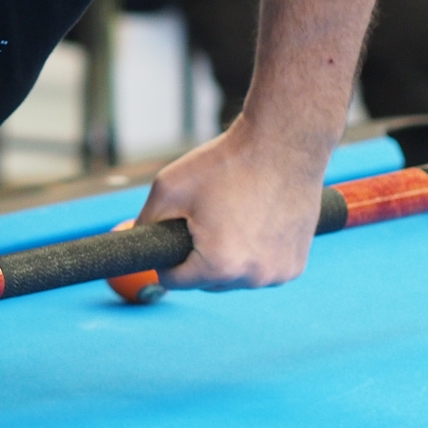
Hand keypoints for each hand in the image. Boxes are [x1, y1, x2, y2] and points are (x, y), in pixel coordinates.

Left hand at [136, 121, 326, 290]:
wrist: (284, 145)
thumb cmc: (226, 164)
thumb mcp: (169, 188)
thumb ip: (146, 223)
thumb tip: (132, 242)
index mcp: (219, 265)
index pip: (174, 280)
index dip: (165, 256)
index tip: (172, 233)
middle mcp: (252, 278)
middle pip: (205, 283)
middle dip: (196, 257)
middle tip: (204, 219)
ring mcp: (278, 274)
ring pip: (233, 278)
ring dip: (225, 258)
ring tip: (231, 217)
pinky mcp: (295, 266)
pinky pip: (260, 269)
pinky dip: (252, 254)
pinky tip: (255, 222)